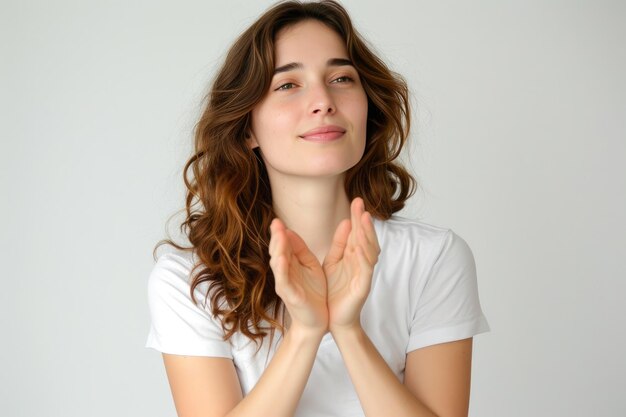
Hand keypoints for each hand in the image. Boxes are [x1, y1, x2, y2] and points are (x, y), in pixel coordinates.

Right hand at [269, 218, 327, 334]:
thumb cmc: (313, 292)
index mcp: (290, 264)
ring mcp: (286, 284)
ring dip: (278, 250)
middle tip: (276, 223)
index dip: (279, 233)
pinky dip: (282, 270)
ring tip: (279, 237)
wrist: (318, 320)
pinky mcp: (291, 296)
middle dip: (276, 238)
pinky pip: (284, 281)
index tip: (277, 220)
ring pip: (278, 265)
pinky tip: (282, 260)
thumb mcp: (309, 265)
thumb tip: (290, 231)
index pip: (282, 245)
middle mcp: (284, 273)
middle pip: (277, 252)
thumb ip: (301, 249)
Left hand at [323, 198, 379, 330]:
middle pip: (366, 239)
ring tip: (364, 219)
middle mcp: (362, 263)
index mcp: (354, 256)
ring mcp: (364, 275)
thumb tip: (346, 222)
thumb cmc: (334, 291)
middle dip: (364, 222)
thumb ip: (340, 243)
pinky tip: (360, 247)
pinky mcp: (362, 287)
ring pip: (369, 251)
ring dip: (367, 235)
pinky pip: (366, 271)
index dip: (358, 217)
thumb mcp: (334, 262)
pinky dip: (364, 258)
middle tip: (361, 204)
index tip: (356, 201)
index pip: (358, 233)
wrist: (333, 318)